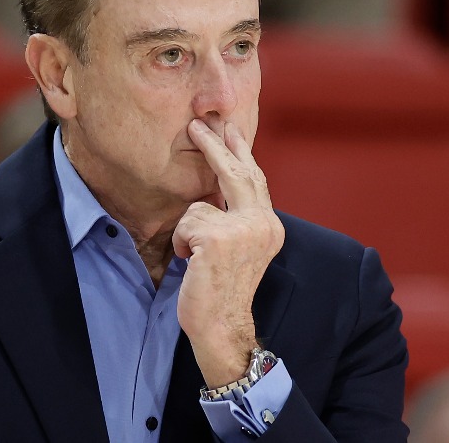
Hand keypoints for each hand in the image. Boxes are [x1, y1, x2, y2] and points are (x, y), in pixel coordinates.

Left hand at [173, 119, 284, 387]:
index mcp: (269, 225)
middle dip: (215, 146)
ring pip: (198, 206)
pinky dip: (179, 245)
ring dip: (187, 233)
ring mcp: (242, 229)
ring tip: (195, 260)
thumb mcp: (237, 247)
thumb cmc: (222, 290)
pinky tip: (190, 265)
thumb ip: (233, 217)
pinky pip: (185, 224)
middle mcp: (262, 223)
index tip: (231, 129)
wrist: (222, 326)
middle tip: (198, 123)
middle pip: (235, 173)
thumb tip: (213, 188)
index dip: (240, 153)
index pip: (254, 180)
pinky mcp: (217, 238)